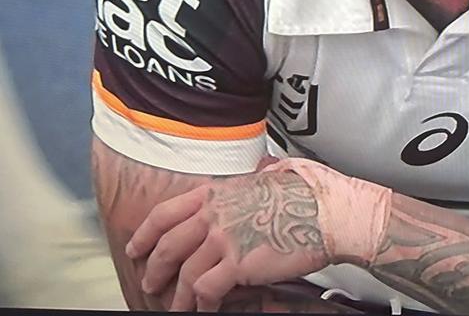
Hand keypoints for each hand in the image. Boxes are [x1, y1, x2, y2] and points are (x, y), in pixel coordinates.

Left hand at [126, 165, 330, 310]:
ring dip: (177, 296)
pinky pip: (205, 291)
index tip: (137, 246)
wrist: (328, 210)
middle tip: (149, 282)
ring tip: (176, 307)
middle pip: (168, 244)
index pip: (167, 211)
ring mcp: (224, 237)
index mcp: (219, 190)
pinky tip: (205, 310)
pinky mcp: (237, 263)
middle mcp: (215, 211)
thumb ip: (260, 174)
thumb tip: (264, 169)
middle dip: (154, 268)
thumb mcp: (276, 173)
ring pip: (183, 273)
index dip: (146, 232)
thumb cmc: (309, 192)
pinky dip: (201, 305)